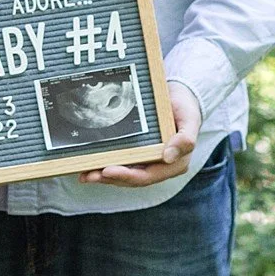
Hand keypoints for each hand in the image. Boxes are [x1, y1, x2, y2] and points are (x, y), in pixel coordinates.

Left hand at [79, 80, 200, 186]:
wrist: (181, 97)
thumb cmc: (186, 108)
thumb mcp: (190, 120)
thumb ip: (185, 139)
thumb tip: (168, 157)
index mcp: (174, 164)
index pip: (148, 176)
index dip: (127, 176)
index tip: (108, 171)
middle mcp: (160, 166)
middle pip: (132, 178)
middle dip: (109, 178)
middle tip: (88, 175)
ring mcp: (149, 161)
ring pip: (124, 173)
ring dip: (104, 176)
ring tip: (84, 174)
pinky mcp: (139, 154)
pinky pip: (122, 162)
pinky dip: (106, 164)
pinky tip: (89, 164)